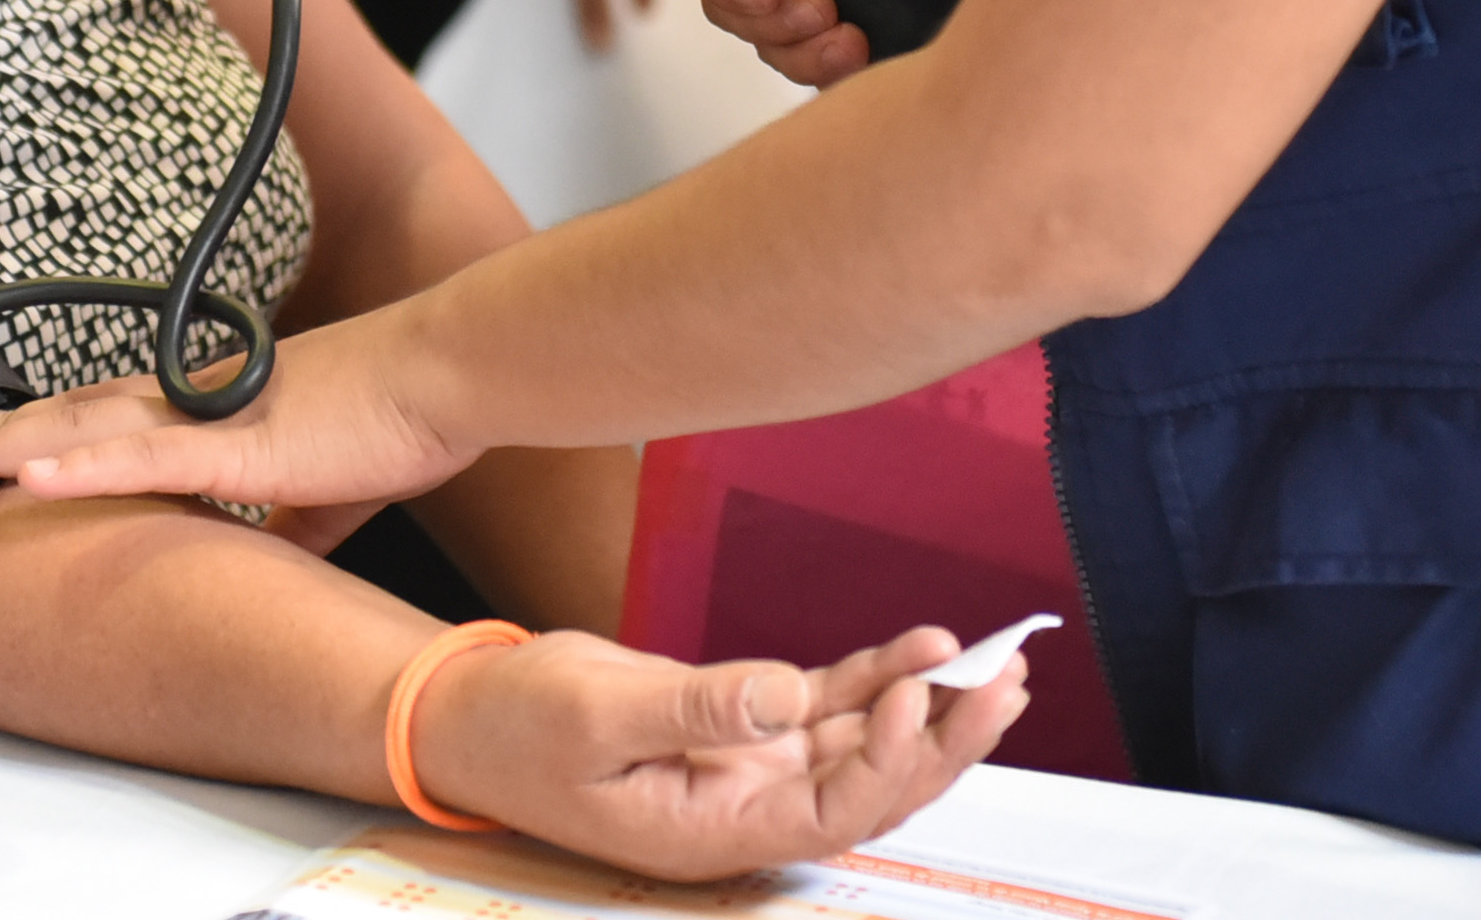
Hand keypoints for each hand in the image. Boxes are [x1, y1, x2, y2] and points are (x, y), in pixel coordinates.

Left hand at [0, 316, 470, 515]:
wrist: (438, 377)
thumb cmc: (397, 418)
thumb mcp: (332, 491)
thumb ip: (293, 525)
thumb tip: (273, 565)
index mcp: (219, 412)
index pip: (115, 417)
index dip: (53, 431)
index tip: (0, 448)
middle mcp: (198, 404)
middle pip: (77, 414)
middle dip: (4, 437)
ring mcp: (207, 420)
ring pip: (86, 429)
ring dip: (13, 447)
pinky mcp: (230, 445)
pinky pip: (138, 455)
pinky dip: (78, 464)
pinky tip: (28, 475)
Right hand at [416, 625, 1026, 879]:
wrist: (473, 713)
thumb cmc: (518, 729)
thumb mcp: (596, 716)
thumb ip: (695, 708)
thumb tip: (782, 696)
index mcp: (712, 833)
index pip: (830, 813)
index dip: (887, 763)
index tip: (920, 696)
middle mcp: (745, 808)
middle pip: (869, 787)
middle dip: (943, 742)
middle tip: (1006, 685)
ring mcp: (749, 764)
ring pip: (861, 743)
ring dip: (926, 706)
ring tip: (993, 664)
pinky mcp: (743, 721)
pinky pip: (828, 704)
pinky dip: (877, 677)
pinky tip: (922, 647)